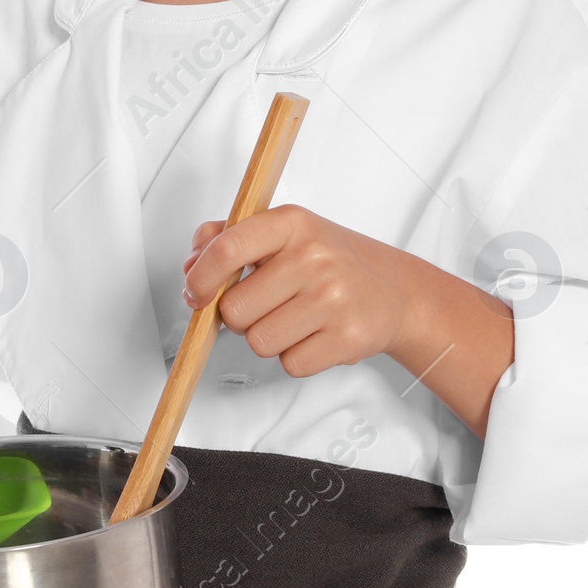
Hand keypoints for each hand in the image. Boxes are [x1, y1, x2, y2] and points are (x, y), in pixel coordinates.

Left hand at [181, 206, 422, 376]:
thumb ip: (230, 238)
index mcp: (292, 223)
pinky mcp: (348, 338)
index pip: (227, 248)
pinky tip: (314, 334)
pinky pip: (290, 365)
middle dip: (240, 316)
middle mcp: (314, 257)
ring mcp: (333, 298)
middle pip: (235, 309)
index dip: (200, 277)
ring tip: (295, 318)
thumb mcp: (285, 233)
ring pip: (258, 342)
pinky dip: (295, 356)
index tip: (196, 292)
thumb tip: (192, 264)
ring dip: (268, 338)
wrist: (395, 290)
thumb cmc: (332, 261)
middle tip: (266, 304)